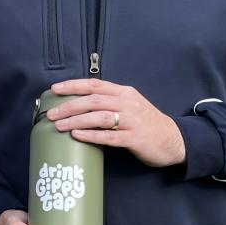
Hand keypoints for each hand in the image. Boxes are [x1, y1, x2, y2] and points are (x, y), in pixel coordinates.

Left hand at [48, 79, 185, 166]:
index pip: (94, 84)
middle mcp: (127, 103)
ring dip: (76, 120)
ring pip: (99, 117)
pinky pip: (109, 136)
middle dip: (69, 106)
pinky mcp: (135, 138)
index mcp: (124, 93)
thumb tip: (78, 104)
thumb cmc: (146, 123)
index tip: (55, 89)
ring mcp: (132, 121)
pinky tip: (77, 136)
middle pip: (93, 101)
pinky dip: (91, 135)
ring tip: (59, 126)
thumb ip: (109, 102)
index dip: (73, 85)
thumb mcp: (129, 105)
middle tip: (51, 114)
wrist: (174, 140)